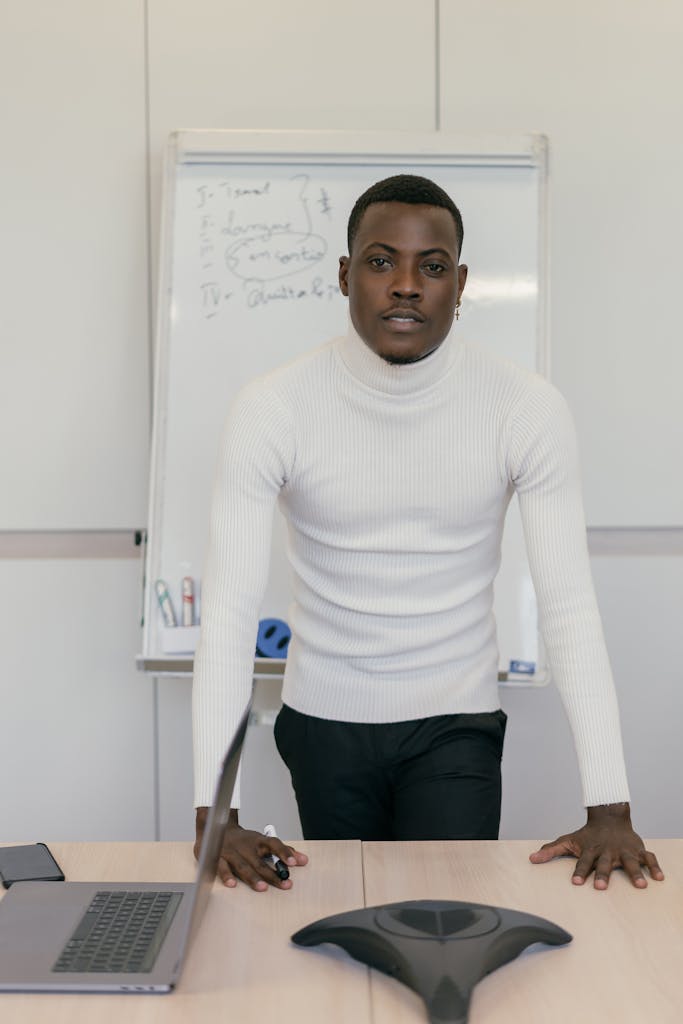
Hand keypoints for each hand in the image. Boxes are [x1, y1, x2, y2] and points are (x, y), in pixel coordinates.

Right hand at [194, 807, 308, 890]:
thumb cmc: (244, 840)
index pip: (274, 844)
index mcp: (258, 841)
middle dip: (272, 874)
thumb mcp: (262, 841)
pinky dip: (227, 875)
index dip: (284, 852)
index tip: (294, 863)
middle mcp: (246, 846)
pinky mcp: (218, 858)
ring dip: (252, 877)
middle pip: (260, 861)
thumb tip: (303, 860)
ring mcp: (231, 852)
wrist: (217, 827)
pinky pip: (222, 867)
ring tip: (262, 888)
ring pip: (242, 866)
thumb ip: (282, 851)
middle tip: (285, 884)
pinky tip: (233, 884)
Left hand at [529, 802, 663, 888]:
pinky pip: (649, 858)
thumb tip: (531, 858)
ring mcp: (624, 851)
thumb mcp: (568, 841)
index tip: (576, 882)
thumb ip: (550, 850)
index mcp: (591, 850)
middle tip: (602, 887)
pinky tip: (659, 878)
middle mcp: (608, 851)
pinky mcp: (637, 850)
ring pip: (630, 862)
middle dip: (603, 874)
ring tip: (640, 885)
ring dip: (635, 873)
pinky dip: (655, 867)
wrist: (609, 817)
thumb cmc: (587, 835)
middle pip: (605, 864)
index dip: (579, 871)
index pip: (583, 862)